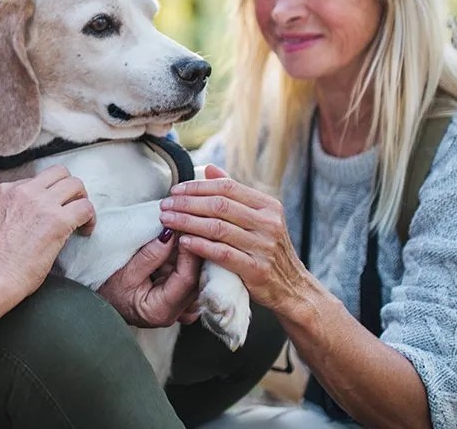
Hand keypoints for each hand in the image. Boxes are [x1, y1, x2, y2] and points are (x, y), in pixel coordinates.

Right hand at [0, 165, 95, 297]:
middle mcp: (24, 190)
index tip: (53, 210)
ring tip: (81, 220)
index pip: (38, 179)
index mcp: (6, 189)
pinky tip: (85, 231)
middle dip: (70, 189)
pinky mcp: (58, 220)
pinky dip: (90, 218)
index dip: (50, 194)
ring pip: (76, 184)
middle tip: (73, 208)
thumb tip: (43, 211)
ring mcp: (41, 203)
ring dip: (82, 200)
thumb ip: (18, 207)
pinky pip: (85, 207)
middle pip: (60, 173)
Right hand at [97, 230, 199, 326]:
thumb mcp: (125, 272)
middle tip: (186, 225)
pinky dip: (185, 258)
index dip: (189, 253)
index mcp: (162, 311)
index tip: (183, 230)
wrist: (103, 302)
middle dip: (192, 250)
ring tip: (180, 232)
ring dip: (189, 252)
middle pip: (197, 277)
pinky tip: (178, 245)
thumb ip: (150, 255)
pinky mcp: (179, 297)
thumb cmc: (109, 291)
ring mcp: (180, 306)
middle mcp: (176, 313)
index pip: (187, 280)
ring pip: (196, 274)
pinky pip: (190, 275)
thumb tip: (169, 234)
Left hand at [159, 166, 310, 314]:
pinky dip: (199, 246)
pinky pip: (222, 254)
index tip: (175, 190)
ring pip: (217, 228)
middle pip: (219, 205)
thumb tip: (209, 168)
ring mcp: (264, 247)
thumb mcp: (259, 218)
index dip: (198, 187)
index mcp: (268, 206)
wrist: (292, 288)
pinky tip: (183, 241)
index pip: (227, 187)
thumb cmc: (267, 249)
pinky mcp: (256, 270)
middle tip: (165, 205)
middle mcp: (268, 223)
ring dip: (187, 222)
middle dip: (187, 203)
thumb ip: (235, 194)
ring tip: (167, 220)